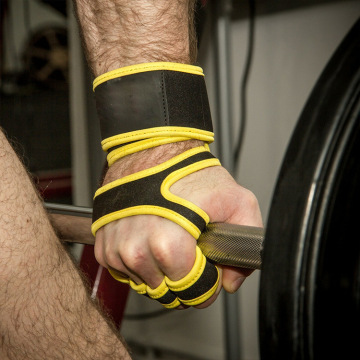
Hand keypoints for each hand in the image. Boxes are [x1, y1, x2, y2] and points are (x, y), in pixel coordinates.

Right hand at [94, 141, 262, 308]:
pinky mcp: (104, 243)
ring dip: (159, 270)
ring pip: (145, 283)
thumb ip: (247, 241)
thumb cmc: (189, 172)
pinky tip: (150, 241)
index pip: (192, 293)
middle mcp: (136, 250)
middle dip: (183, 277)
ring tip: (169, 241)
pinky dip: (139, 263)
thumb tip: (231, 280)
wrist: (153, 150)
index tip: (208, 267)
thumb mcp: (236, 200)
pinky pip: (124, 271)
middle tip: (189, 250)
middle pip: (167, 292)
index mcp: (168, 245)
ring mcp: (117, 248)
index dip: (206, 283)